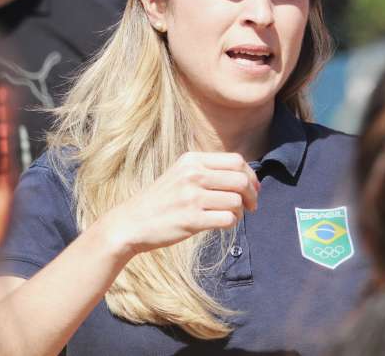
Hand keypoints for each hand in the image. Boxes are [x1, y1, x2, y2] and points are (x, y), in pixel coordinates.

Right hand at [97, 152, 259, 256]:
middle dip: (251, 194)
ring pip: (236, 201)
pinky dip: (231, 223)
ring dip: (240, 211)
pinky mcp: (192, 220)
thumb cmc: (160, 201)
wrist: (131, 223)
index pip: (236, 160)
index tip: (253, 188)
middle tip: (251, 206)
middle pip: (240, 179)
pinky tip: (222, 224)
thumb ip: (207, 171)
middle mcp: (192, 175)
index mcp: (191, 160)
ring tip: (231, 216)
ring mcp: (191, 197)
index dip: (250, 175)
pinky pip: (228, 219)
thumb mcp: (180, 174)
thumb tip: (245, 177)